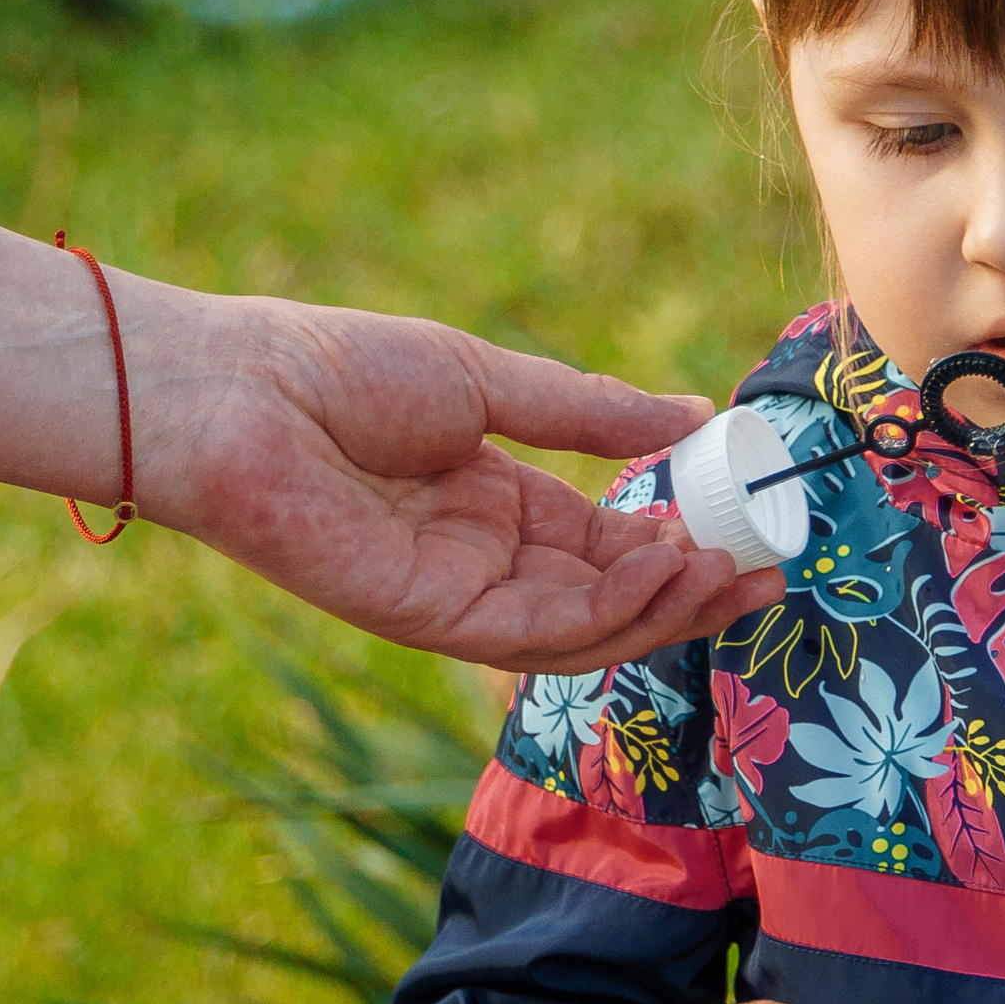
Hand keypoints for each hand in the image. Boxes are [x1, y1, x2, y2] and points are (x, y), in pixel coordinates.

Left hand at [138, 290, 785, 672]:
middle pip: (610, 601)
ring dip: (664, 605)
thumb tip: (692, 416)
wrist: (235, 390)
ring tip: (725, 566)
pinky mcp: (426, 619)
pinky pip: (535, 633)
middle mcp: (483, 564)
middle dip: (694, 594)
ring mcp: (455, 599)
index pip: (610, 544)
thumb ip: (589, 413)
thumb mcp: (488, 381)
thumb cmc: (339, 369)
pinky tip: (660, 559)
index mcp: (496, 508)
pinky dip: (607, 604)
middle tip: (769, 572)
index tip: (753, 533)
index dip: (683, 546)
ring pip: (584, 632)